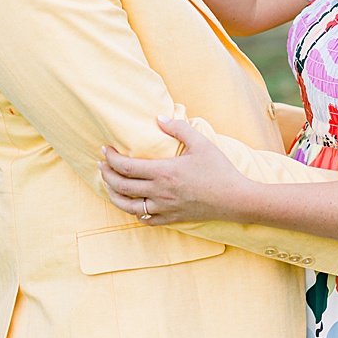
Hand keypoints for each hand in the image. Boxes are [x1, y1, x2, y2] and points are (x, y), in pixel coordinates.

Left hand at [98, 110, 250, 223]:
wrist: (236, 199)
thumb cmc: (219, 169)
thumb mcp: (200, 143)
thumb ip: (178, 127)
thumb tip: (159, 117)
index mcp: (163, 172)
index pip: (125, 167)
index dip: (110, 158)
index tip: (104, 150)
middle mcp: (159, 192)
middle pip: (121, 187)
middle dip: (106, 175)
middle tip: (101, 165)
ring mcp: (165, 208)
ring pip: (129, 207)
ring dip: (114, 196)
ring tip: (109, 185)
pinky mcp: (173, 219)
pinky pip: (146, 220)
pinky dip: (135, 213)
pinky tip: (133, 205)